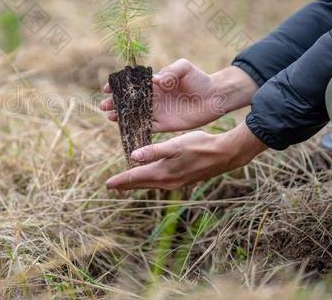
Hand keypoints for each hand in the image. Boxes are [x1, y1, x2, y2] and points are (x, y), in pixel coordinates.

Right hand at [100, 59, 256, 132]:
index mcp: (154, 83)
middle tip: (103, 105)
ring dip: (121, 116)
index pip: (132, 84)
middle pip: (129, 101)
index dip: (118, 86)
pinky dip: (135, 128)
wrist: (214, 97)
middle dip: (115, 102)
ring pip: (134, 115)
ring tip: (109, 116)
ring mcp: (158, 111)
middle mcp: (153, 98)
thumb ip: (171, 70)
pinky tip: (125, 129)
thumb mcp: (185, 67)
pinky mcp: (165, 124)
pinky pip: (147, 127)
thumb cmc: (199, 79)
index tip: (107, 88)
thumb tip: (157, 80)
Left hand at [106, 123, 266, 190]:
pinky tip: (151, 176)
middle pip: (141, 183)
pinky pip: (160, 182)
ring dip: (138, 183)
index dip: (121, 180)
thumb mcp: (175, 145)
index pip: (136, 178)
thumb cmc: (200, 146)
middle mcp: (168, 181)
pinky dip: (150, 180)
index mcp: (163, 173)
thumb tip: (133, 156)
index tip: (108, 184)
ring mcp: (176, 182)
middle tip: (112, 186)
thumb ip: (154, 151)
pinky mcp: (183, 179)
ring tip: (127, 182)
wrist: (224, 155)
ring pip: (151, 184)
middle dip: (126, 184)